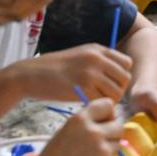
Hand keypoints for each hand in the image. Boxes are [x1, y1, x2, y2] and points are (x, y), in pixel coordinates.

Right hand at [11, 44, 132, 101]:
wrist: (30, 74)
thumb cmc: (54, 69)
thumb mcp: (79, 56)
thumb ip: (98, 62)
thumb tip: (116, 77)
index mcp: (98, 49)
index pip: (127, 63)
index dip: (121, 76)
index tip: (111, 84)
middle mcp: (97, 58)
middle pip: (125, 78)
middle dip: (118, 90)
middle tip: (105, 98)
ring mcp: (90, 72)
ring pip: (117, 92)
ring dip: (109, 101)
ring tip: (96, 103)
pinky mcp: (82, 88)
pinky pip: (102, 101)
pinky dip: (97, 106)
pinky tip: (87, 105)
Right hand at [31, 99, 123, 155]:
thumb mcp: (67, 129)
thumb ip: (88, 121)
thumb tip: (111, 116)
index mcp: (80, 119)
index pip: (108, 104)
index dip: (107, 113)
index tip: (103, 120)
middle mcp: (93, 132)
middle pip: (118, 125)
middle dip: (112, 131)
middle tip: (100, 139)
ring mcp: (102, 149)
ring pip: (117, 142)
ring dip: (109, 146)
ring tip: (90, 155)